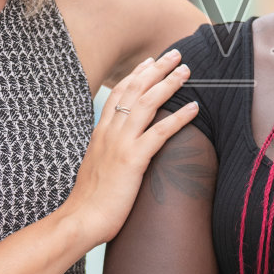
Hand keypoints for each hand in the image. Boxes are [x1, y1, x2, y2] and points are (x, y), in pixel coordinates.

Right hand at [64, 49, 198, 245]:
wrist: (80, 219)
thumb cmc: (90, 200)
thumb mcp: (97, 166)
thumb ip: (109, 151)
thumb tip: (121, 148)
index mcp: (100, 132)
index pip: (119, 94)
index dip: (136, 74)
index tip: (150, 61)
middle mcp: (110, 132)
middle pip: (134, 90)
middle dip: (156, 69)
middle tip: (175, 54)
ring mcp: (120, 144)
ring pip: (147, 103)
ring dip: (169, 84)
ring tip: (186, 71)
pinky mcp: (133, 160)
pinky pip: (159, 132)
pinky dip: (178, 117)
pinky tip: (193, 107)